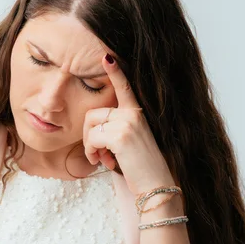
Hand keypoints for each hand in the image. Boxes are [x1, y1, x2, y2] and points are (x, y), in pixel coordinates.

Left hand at [82, 54, 175, 193]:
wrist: (157, 187)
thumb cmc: (142, 168)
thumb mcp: (131, 142)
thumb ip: (116, 129)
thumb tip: (92, 129)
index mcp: (138, 113)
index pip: (126, 87)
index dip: (116, 71)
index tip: (107, 56)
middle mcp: (134, 113)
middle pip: (93, 113)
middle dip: (87, 135)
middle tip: (96, 153)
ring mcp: (128, 122)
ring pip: (90, 126)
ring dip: (88, 146)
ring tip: (100, 159)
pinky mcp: (121, 135)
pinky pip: (91, 138)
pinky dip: (91, 152)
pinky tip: (103, 162)